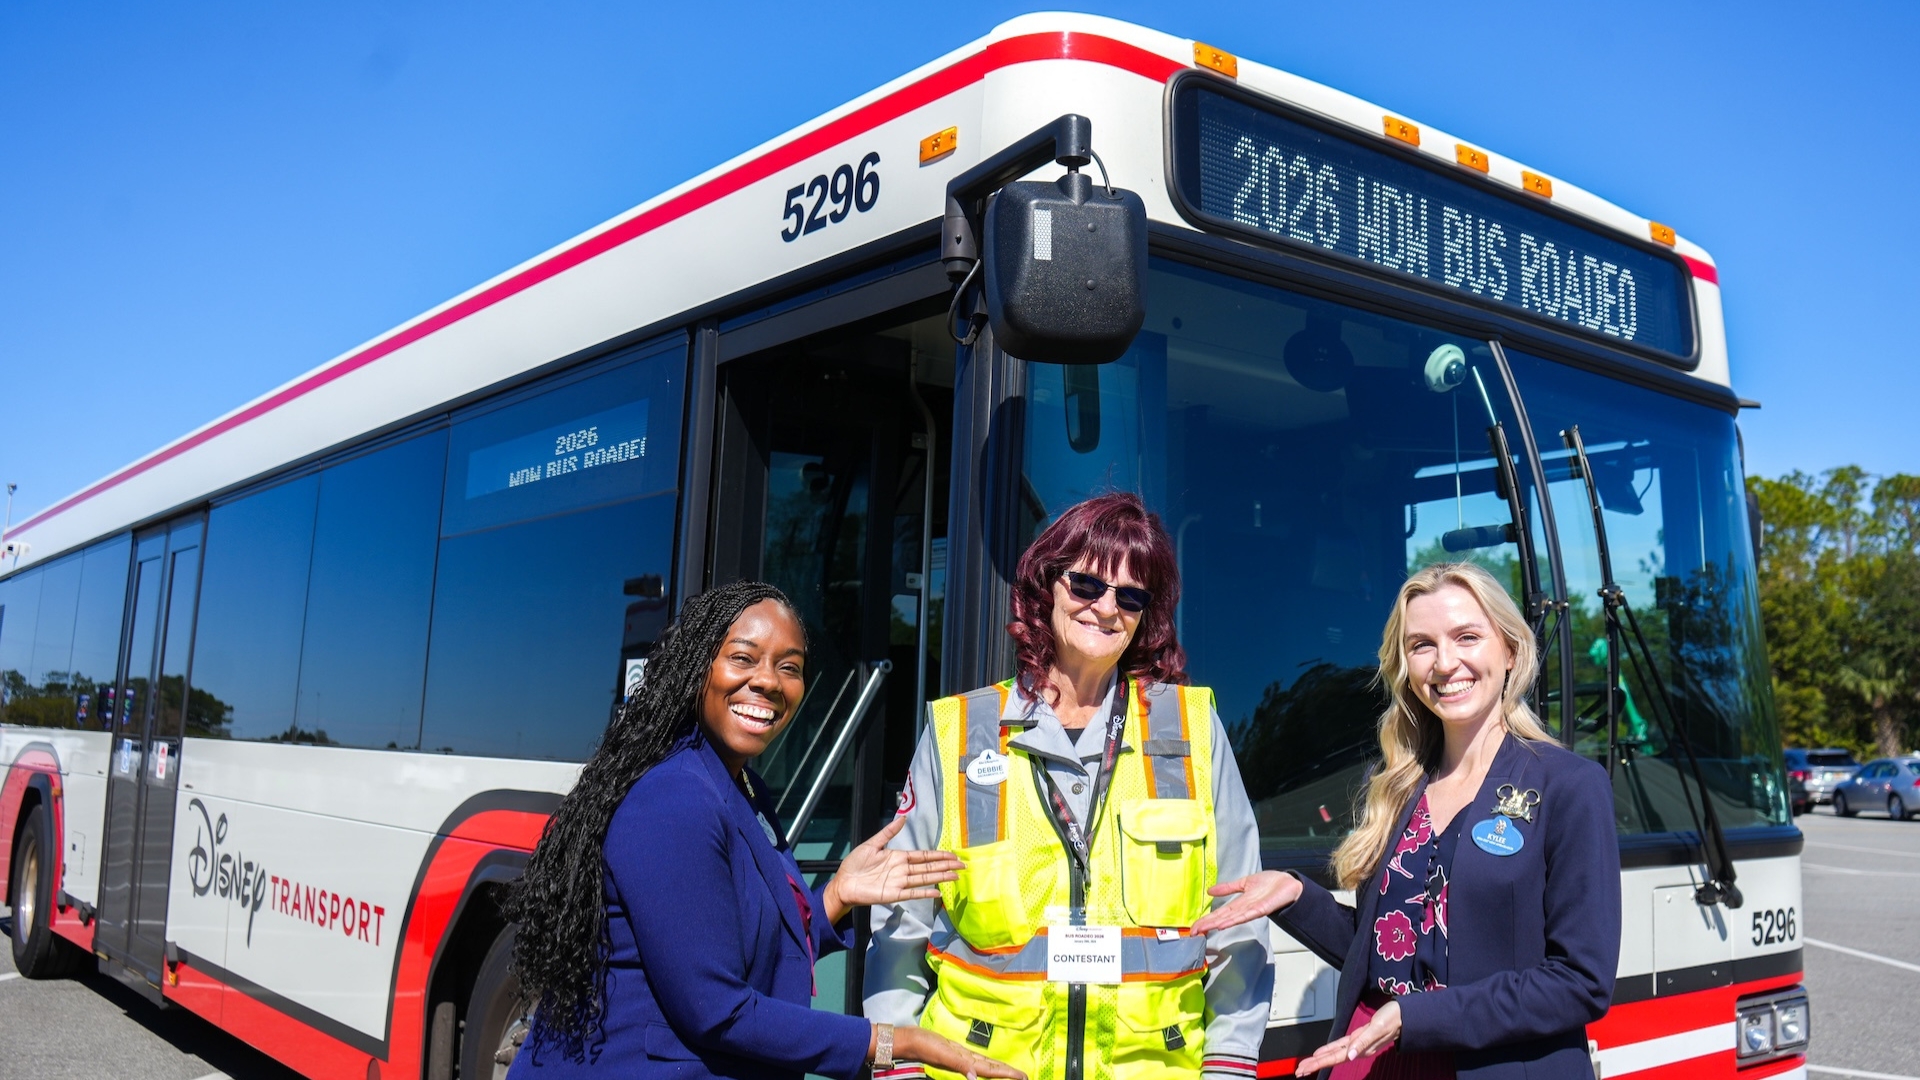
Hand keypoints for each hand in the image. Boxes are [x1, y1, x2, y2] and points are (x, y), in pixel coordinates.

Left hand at [822, 815, 963, 922]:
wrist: (843, 882)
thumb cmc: (855, 864)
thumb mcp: (872, 844)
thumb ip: (888, 832)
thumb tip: (903, 818)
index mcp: (899, 857)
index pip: (923, 856)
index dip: (938, 855)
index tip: (953, 855)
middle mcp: (902, 870)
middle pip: (928, 867)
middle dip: (945, 866)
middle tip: (962, 866)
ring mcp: (899, 882)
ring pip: (924, 878)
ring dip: (940, 877)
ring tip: (956, 876)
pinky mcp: (893, 894)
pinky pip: (912, 893)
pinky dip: (925, 893)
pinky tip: (938, 892)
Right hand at [893, 1024, 1026, 1079]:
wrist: (909, 1040)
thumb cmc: (925, 1045)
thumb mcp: (943, 1054)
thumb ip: (958, 1064)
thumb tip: (974, 1078)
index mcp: (966, 1062)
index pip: (991, 1070)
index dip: (1007, 1074)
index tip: (1023, 1077)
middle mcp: (965, 1061)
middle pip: (991, 1069)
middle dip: (1007, 1073)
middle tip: (1024, 1077)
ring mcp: (960, 1057)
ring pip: (984, 1065)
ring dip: (998, 1069)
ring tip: (1011, 1072)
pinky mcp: (955, 1052)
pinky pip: (974, 1059)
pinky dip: (983, 1063)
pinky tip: (985, 1065)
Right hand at [1190, 870, 1302, 934]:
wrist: (1289, 884)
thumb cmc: (1271, 884)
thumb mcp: (1244, 883)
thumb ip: (1228, 888)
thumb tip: (1210, 891)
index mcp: (1239, 903)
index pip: (1219, 913)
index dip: (1206, 919)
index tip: (1194, 927)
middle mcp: (1243, 909)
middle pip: (1222, 918)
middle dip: (1207, 924)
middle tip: (1194, 932)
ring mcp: (1252, 910)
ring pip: (1231, 919)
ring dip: (1217, 924)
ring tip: (1205, 929)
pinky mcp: (1261, 909)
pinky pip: (1245, 916)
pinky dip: (1234, 920)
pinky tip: (1224, 924)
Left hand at [1294, 1000, 1399, 1074]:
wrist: (1404, 1015)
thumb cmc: (1393, 1019)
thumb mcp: (1378, 1027)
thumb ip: (1364, 1041)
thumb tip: (1350, 1056)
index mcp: (1361, 1047)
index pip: (1336, 1057)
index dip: (1320, 1062)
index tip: (1306, 1068)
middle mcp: (1357, 1048)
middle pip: (1332, 1058)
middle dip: (1315, 1064)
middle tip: (1299, 1071)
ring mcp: (1358, 1044)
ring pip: (1334, 1053)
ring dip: (1319, 1059)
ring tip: (1306, 1065)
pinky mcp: (1359, 1037)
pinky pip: (1340, 1045)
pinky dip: (1329, 1049)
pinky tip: (1322, 1053)